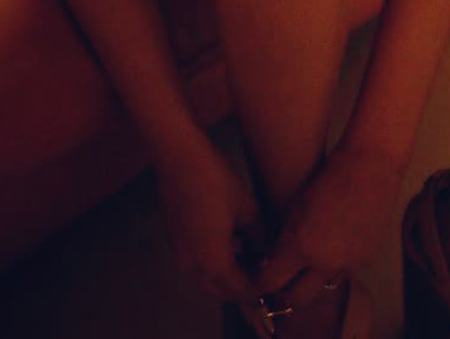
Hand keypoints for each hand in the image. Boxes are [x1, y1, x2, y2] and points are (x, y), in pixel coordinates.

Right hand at [155, 131, 262, 303]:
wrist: (179, 158)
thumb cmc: (214, 180)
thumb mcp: (247, 208)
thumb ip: (258, 235)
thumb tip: (266, 247)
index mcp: (214, 262)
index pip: (240, 291)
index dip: (259, 289)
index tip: (273, 283)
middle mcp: (193, 266)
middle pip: (221, 292)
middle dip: (242, 288)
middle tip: (262, 274)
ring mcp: (180, 254)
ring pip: (207, 280)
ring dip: (227, 277)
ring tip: (250, 259)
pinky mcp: (175, 241)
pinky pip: (197, 265)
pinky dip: (214, 265)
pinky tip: (230, 245)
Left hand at [254, 144, 405, 307]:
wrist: (370, 167)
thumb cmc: (329, 176)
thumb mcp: (296, 207)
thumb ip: (285, 240)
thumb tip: (276, 261)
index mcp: (301, 245)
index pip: (271, 282)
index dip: (261, 281)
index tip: (260, 277)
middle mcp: (324, 261)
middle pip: (296, 299)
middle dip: (285, 292)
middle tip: (282, 279)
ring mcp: (348, 264)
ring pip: (322, 287)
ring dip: (312, 280)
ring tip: (309, 259)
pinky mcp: (366, 260)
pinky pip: (343, 273)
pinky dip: (335, 265)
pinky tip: (335, 243)